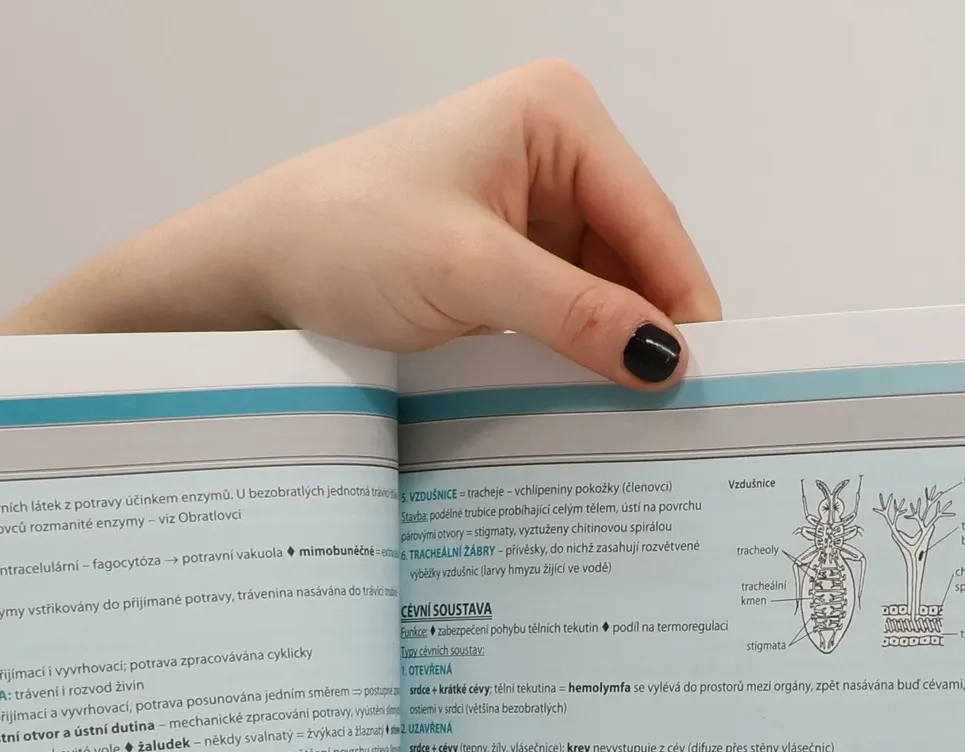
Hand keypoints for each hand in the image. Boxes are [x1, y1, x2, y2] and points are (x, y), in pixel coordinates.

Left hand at [0, 60, 719, 386]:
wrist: (257, 272)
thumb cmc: (341, 237)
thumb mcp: (468, 274)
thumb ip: (572, 313)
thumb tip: (663, 356)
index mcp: (558, 116)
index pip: (651, 219)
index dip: (682, 301)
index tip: (707, 380)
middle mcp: (554, 153)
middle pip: (636, 259)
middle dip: (646, 331)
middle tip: (672, 419)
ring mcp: (530, 210)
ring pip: (604, 295)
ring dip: (608, 353)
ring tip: (628, 422)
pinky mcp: (505, 264)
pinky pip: (564, 316)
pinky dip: (573, 359)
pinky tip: (581, 403)